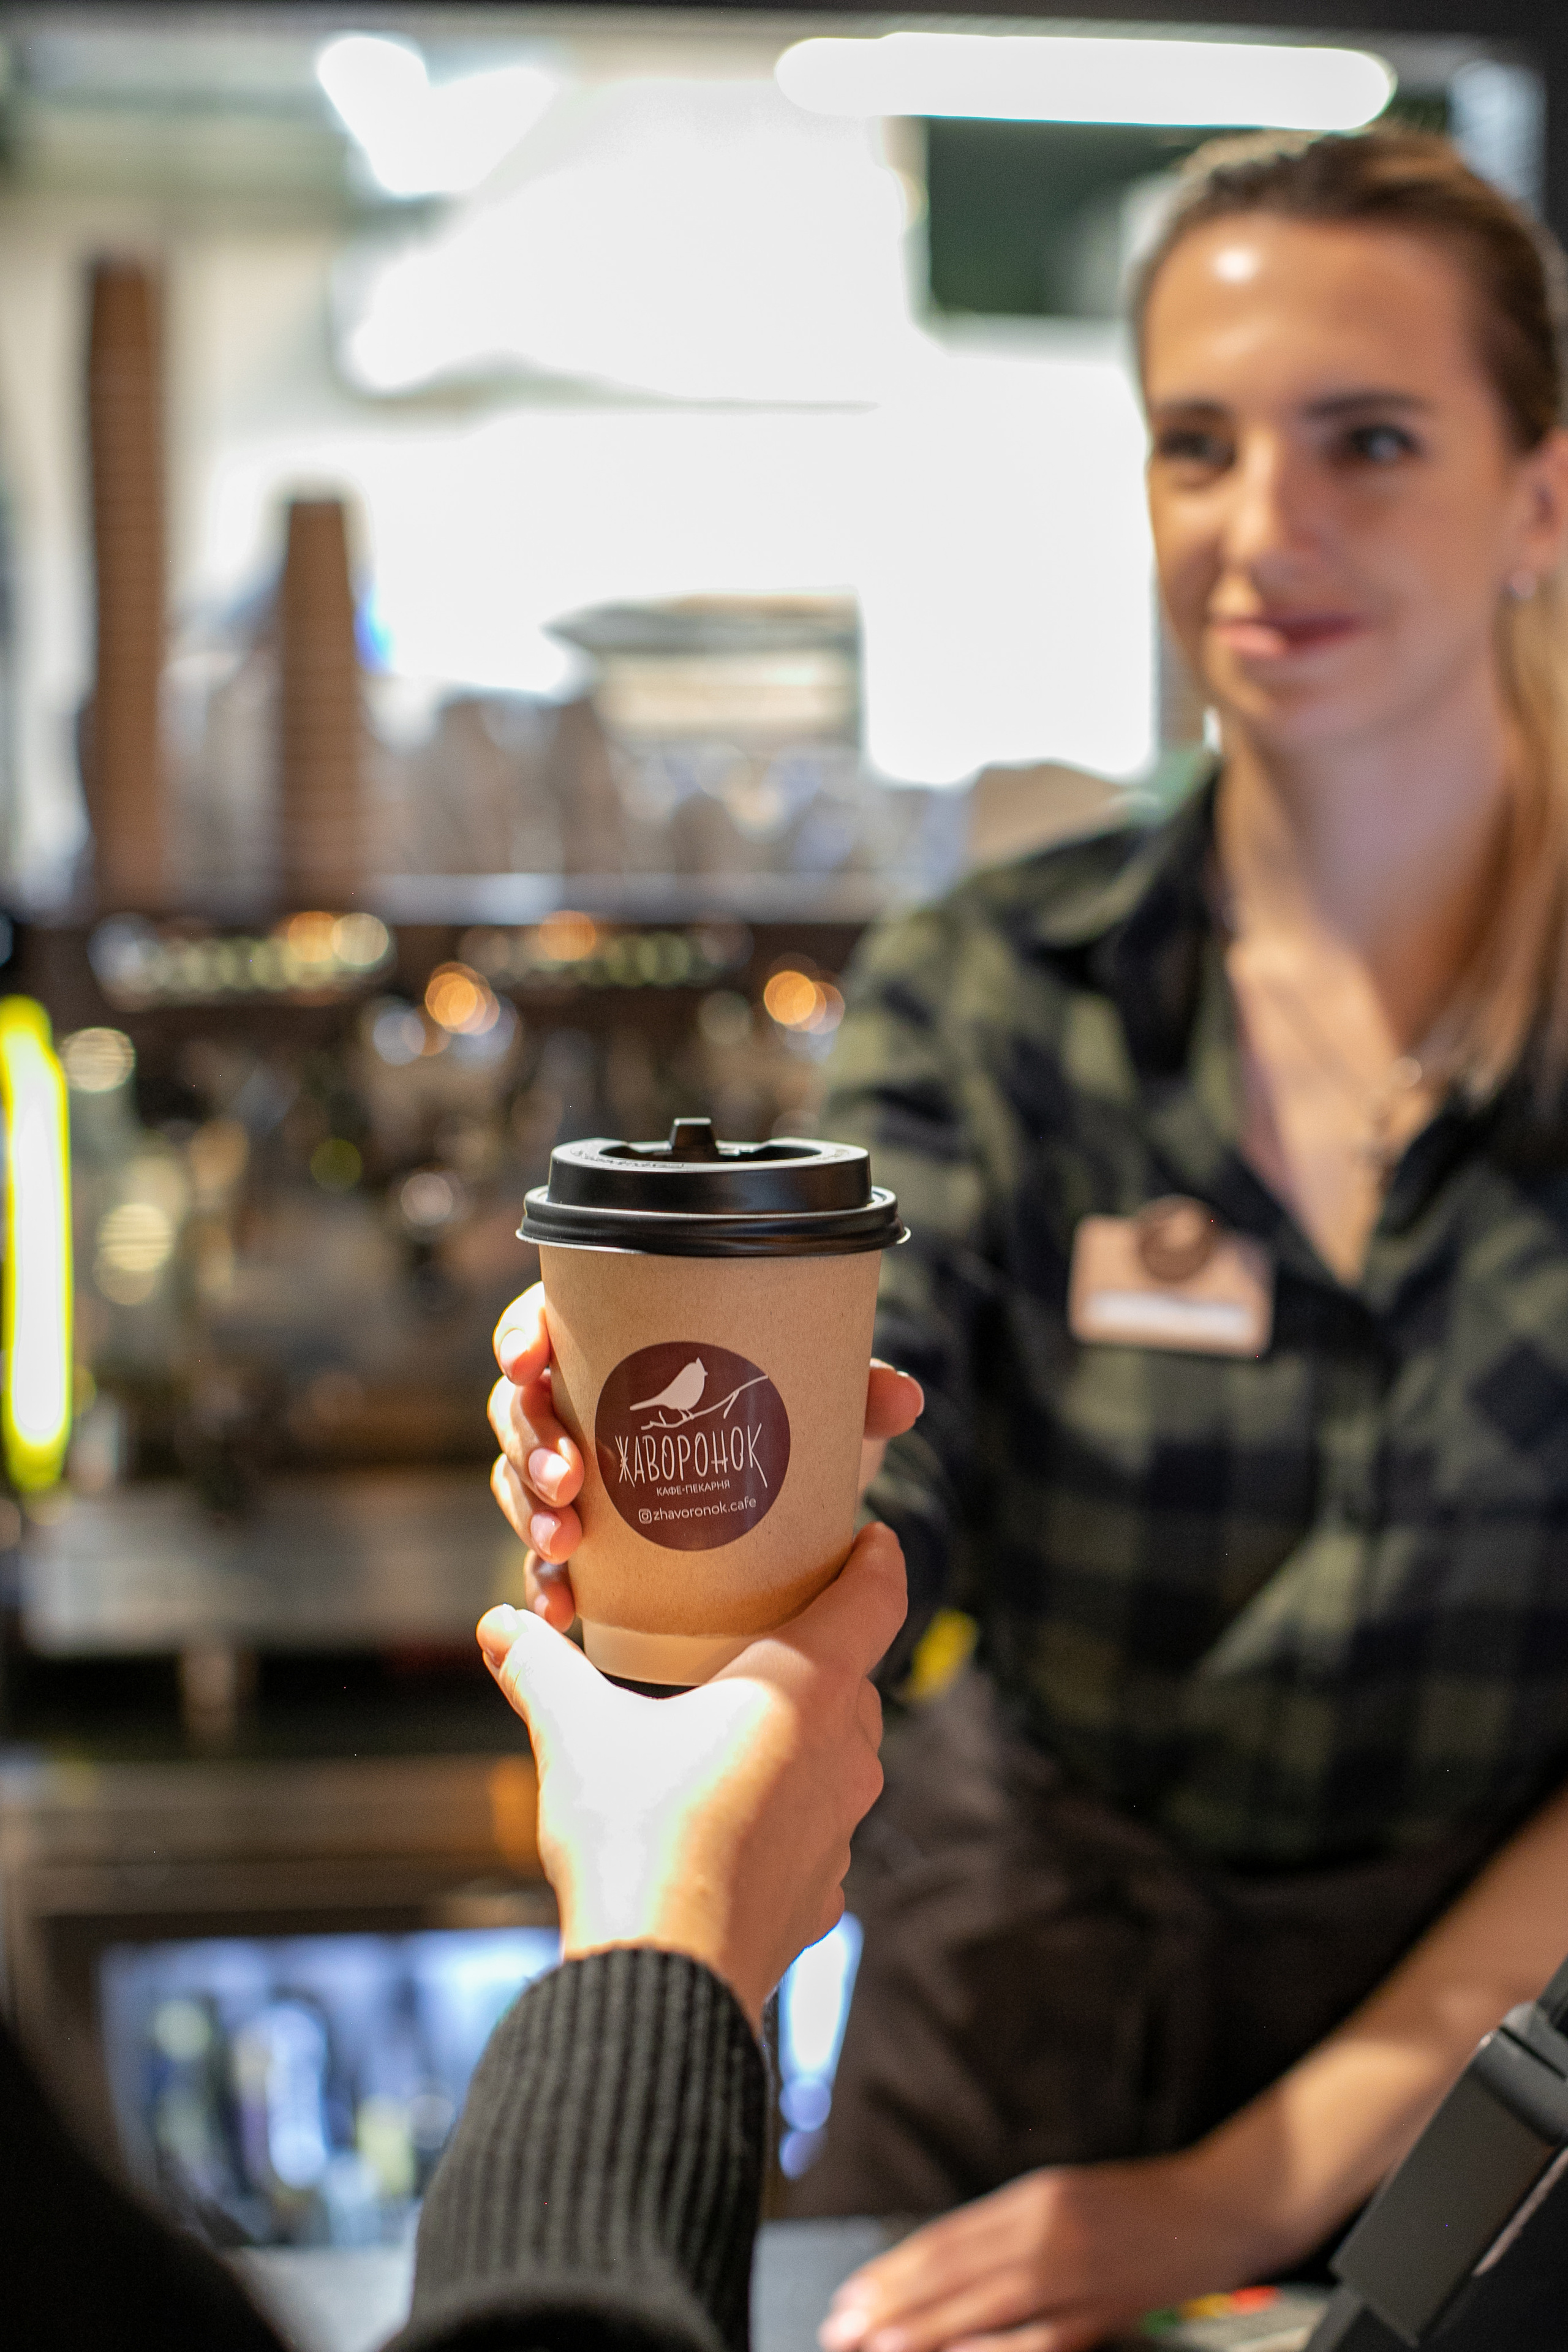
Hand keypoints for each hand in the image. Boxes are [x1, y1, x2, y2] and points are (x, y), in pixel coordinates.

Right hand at [475, 1520, 906, 2032]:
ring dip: (802, 1735)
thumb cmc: (634, 1835)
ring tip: (740, 1724)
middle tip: (767, 1629)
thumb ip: (540, 1667)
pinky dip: (784, 1814)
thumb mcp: (575, 1731)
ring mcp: (840, 1830)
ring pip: (839, 1757)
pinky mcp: (821, 1896)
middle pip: (853, 1677)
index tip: (872, 1537)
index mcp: (808, 1686)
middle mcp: (844, 1752)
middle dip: (818, 1651)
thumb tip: (500, 1627)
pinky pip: (815, 1833)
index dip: (877, 1560)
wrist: (660, 1979)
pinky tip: (731, 1819)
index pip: (876, 1598)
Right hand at [488, 1282, 922, 1630]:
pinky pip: (543, 1562)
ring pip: (519, 1483)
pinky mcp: (585, 1547)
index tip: (533, 1357)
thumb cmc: (788, 1431)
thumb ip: (857, 1395)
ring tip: (565, 1542)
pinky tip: (560, 1608)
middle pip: (520, 1409)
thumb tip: (903, 1399)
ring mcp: (576, 1479)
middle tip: (570, 1476)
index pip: (544, 1325)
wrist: (794, 1518)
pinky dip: (545, 1584)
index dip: (522, 1335)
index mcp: (618, 1347)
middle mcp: (584, 1408)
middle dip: (532, 1442)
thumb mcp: (821, 1408)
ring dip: (530, 1512)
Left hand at [817, 2155, 1268, 2351]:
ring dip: (927, 2329)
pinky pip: (1042, 2339)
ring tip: (877, 2345)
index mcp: (1033, 2197)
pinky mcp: (1105, 2312)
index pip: (946, 2238)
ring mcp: (1077, 2273)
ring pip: (987, 2306)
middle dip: (892, 2303)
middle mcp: (1047, 2230)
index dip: (893, 2269)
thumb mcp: (1060, 2198)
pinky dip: (995, 2351)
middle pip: (955, 2270)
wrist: (1214, 2208)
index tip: (851, 2293)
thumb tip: (938, 2267)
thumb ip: (1004, 2230)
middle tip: (842, 2326)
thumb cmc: (1133, 2205)